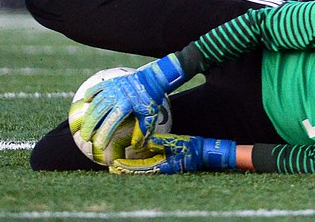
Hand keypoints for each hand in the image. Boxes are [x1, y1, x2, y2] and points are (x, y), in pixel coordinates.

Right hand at [81, 55, 186, 150]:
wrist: (152, 79)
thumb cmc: (151, 100)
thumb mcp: (150, 117)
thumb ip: (142, 132)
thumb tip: (136, 147)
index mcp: (126, 105)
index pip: (111, 123)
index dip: (103, 135)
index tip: (99, 146)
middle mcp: (116, 96)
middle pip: (97, 114)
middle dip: (89, 127)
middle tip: (85, 138)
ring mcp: (112, 88)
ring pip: (94, 103)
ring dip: (87, 116)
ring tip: (84, 127)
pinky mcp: (110, 82)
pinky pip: (95, 88)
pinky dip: (89, 95)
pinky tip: (86, 103)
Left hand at [109, 134, 236, 174]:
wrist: (203, 154)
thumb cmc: (190, 148)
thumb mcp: (175, 142)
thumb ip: (160, 142)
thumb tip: (146, 140)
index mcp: (161, 166)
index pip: (139, 168)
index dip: (126, 166)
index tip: (114, 164)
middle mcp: (160, 170)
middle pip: (137, 172)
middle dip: (124, 171)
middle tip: (111, 168)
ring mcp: (162, 169)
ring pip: (141, 171)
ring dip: (129, 169)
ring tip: (117, 167)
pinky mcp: (164, 167)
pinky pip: (147, 168)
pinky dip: (137, 166)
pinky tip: (131, 164)